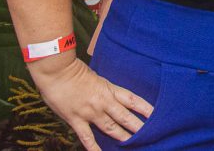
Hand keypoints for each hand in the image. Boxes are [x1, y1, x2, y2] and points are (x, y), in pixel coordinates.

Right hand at [31, 56, 152, 150]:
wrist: (56, 71)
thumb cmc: (75, 71)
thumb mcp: (96, 77)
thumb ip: (104, 89)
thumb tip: (113, 97)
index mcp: (109, 89)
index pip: (131, 99)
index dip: (144, 107)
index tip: (156, 114)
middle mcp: (102, 102)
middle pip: (124, 116)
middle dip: (137, 126)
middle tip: (150, 134)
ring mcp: (89, 112)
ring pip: (110, 127)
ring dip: (122, 136)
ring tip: (133, 143)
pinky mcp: (75, 120)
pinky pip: (86, 137)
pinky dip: (93, 148)